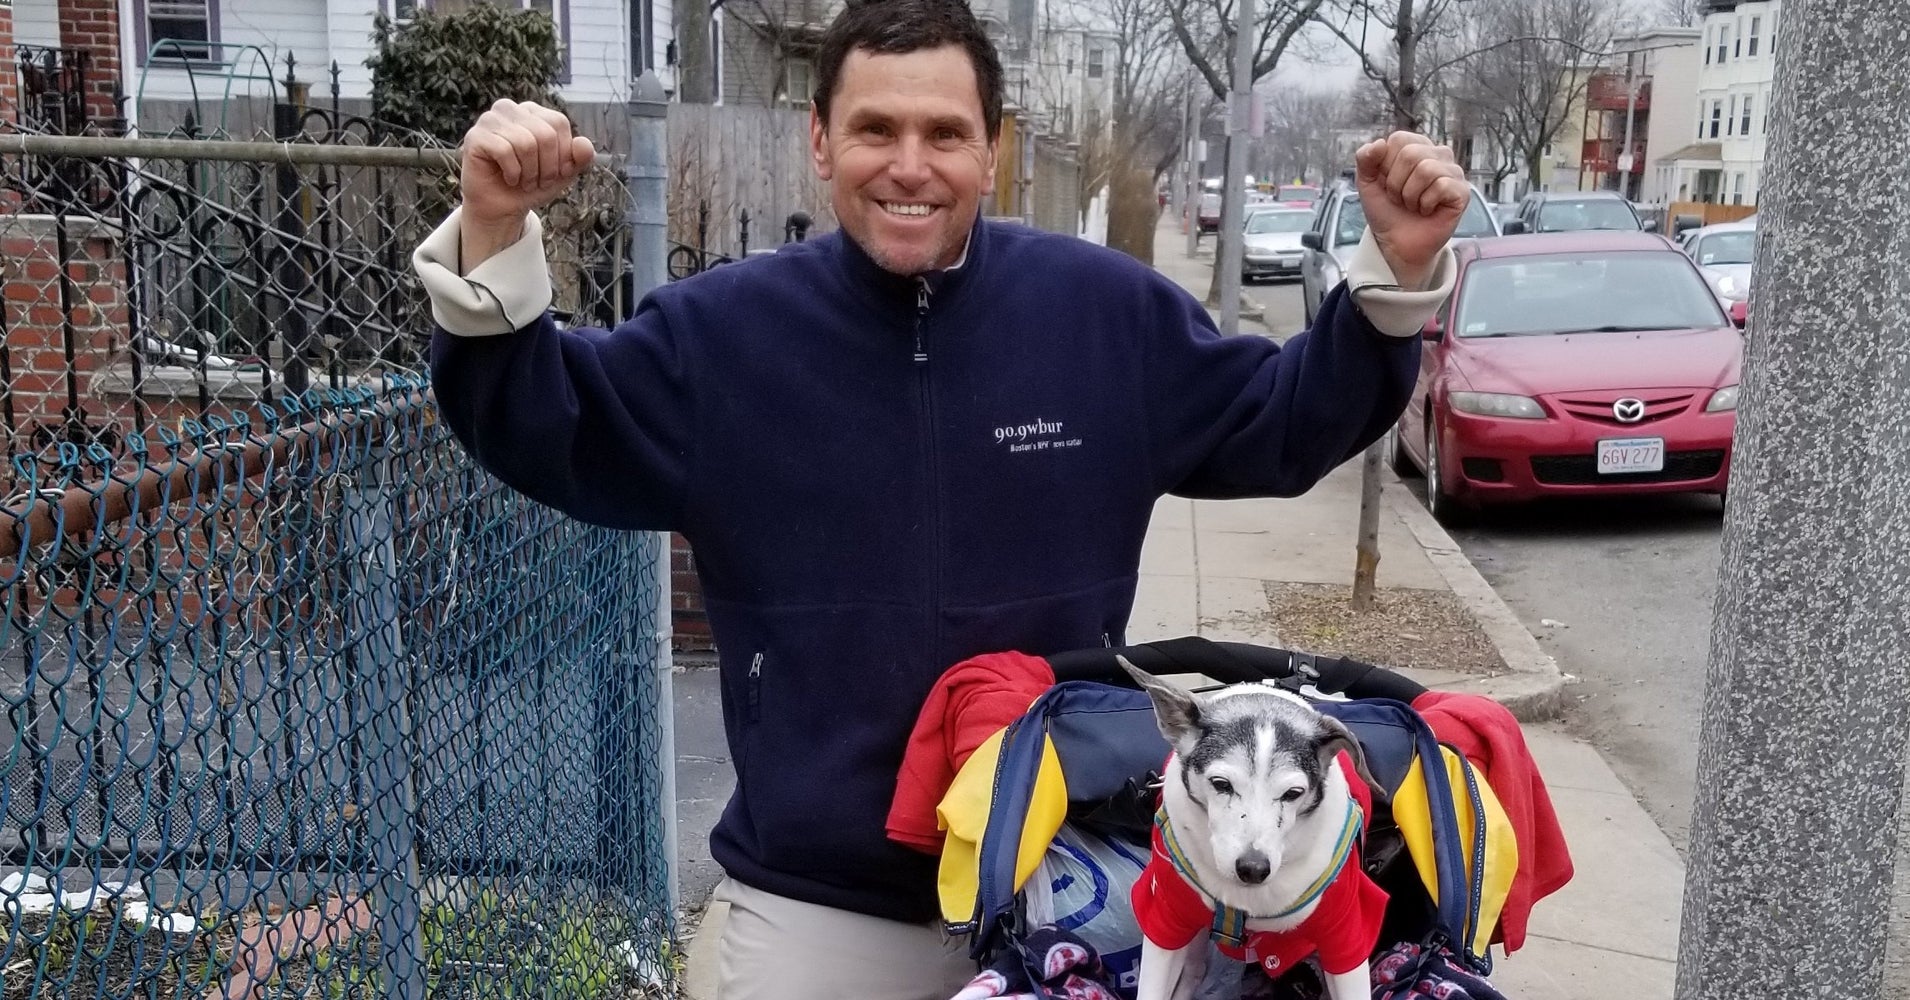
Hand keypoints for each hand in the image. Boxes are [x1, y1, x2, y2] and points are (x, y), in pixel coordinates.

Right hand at [458, 99, 596, 270]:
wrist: (504, 207)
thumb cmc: (532, 184)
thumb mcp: (564, 173)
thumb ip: (580, 158)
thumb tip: (584, 144)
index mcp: (533, 111)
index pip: (558, 123)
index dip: (563, 153)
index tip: (556, 173)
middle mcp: (510, 109)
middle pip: (544, 134)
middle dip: (547, 167)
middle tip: (538, 181)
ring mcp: (490, 120)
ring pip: (525, 143)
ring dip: (530, 173)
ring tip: (524, 181)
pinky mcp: (475, 136)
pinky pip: (504, 150)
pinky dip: (513, 172)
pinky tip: (510, 178)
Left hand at [1354, 132, 1467, 290]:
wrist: (1396, 243)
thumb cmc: (1386, 211)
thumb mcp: (1367, 182)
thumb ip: (1365, 158)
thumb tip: (1379, 143)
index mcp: (1416, 146)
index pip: (1399, 139)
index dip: (1385, 165)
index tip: (1387, 183)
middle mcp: (1437, 154)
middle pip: (1411, 154)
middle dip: (1396, 183)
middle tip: (1399, 198)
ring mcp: (1452, 171)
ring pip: (1426, 169)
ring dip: (1410, 195)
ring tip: (1413, 205)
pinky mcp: (1462, 191)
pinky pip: (1441, 186)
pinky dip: (1425, 204)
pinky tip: (1427, 211)